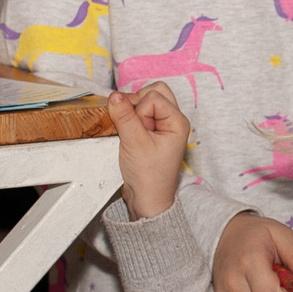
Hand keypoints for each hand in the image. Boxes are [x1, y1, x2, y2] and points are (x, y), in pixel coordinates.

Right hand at [105, 84, 190, 220]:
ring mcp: (163, 125)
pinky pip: (141, 112)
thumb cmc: (149, 177)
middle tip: (132, 127)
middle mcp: (173, 120)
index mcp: (177, 122)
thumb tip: (114, 96)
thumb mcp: (134, 143)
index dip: (139, 111)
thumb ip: (124, 117)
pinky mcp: (153, 130)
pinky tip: (129, 135)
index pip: (153, 97)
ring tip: (131, 133)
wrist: (148, 200)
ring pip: (147, 100)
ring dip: (133, 111)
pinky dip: (131, 118)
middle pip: (154, 91)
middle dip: (137, 104)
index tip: (137, 132)